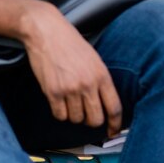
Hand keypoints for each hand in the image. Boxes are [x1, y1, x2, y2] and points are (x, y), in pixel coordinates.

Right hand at [20, 1, 121, 137]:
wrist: (48, 31)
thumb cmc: (70, 42)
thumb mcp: (93, 58)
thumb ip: (100, 79)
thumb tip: (105, 104)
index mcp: (102, 74)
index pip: (114, 107)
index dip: (115, 123)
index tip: (113, 130)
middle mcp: (88, 84)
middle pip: (95, 119)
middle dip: (91, 120)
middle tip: (86, 113)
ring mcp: (70, 89)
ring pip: (76, 119)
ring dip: (73, 114)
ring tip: (70, 98)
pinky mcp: (53, 92)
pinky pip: (60, 116)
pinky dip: (60, 112)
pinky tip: (59, 99)